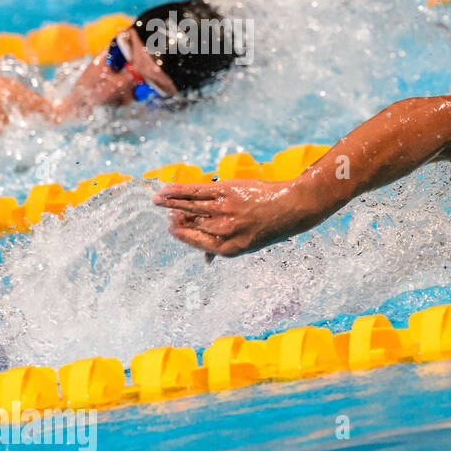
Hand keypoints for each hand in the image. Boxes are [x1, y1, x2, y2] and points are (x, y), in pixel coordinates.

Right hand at [153, 179, 298, 256]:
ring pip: (190, 206)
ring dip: (170, 202)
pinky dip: (179, 190)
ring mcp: (224, 210)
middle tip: (167, 214)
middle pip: (192, 223)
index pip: (197, 242)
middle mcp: (225, 230)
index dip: (183, 235)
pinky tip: (167, 190)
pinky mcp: (226, 192)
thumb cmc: (271, 226)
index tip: (171, 229)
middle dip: (177, 218)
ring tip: (157, 199)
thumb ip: (225, 248)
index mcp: (230, 248)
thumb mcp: (250, 243)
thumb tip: (206, 261)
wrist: (293, 205)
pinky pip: (196, 191)